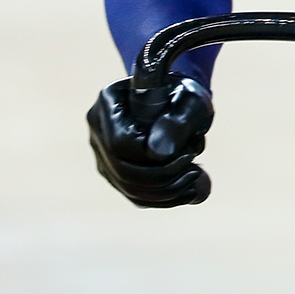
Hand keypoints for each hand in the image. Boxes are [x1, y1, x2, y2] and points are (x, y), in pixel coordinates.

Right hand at [87, 75, 213, 207]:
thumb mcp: (189, 100)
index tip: (188, 153)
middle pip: (122, 170)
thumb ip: (176, 123)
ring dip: (167, 191)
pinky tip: (190, 192)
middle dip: (164, 176)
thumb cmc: (185, 94)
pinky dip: (164, 199)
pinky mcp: (113, 171)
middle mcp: (97, 127)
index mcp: (108, 101)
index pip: (120, 143)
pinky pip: (134, 195)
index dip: (153, 156)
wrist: (178, 98)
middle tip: (195, 170)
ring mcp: (101, 152)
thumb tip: (158, 154)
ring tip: (196, 179)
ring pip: (128, 187)